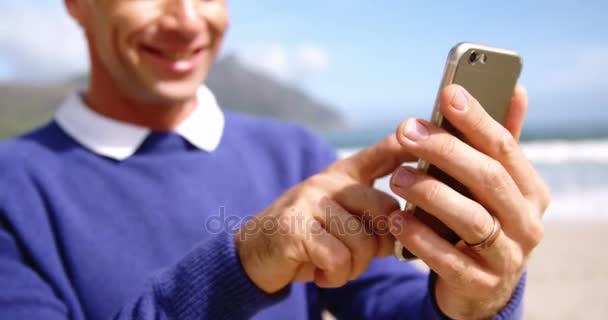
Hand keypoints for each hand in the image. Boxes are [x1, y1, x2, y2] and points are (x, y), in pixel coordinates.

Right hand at [235, 134, 413, 292]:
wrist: (256, 254)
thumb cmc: (309, 240)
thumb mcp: (341, 221)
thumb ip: (372, 216)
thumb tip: (411, 225)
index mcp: (343, 176)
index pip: (383, 153)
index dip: (409, 146)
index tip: (427, 136)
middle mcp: (328, 181)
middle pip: (385, 210)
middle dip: (380, 245)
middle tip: (355, 257)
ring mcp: (310, 201)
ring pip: (363, 241)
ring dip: (353, 267)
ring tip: (333, 266)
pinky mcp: (295, 226)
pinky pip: (338, 258)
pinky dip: (334, 276)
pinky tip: (319, 272)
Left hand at [389, 84, 549, 318]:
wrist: (479, 286)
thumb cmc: (481, 219)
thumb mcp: (492, 184)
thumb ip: (499, 142)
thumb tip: (517, 88)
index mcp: (531, 191)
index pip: (504, 148)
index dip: (476, 119)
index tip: (447, 93)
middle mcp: (527, 223)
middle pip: (487, 178)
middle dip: (444, 150)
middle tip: (405, 131)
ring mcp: (507, 257)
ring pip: (470, 218)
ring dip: (429, 193)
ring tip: (396, 177)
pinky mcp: (480, 283)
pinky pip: (447, 259)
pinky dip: (419, 237)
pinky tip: (395, 220)